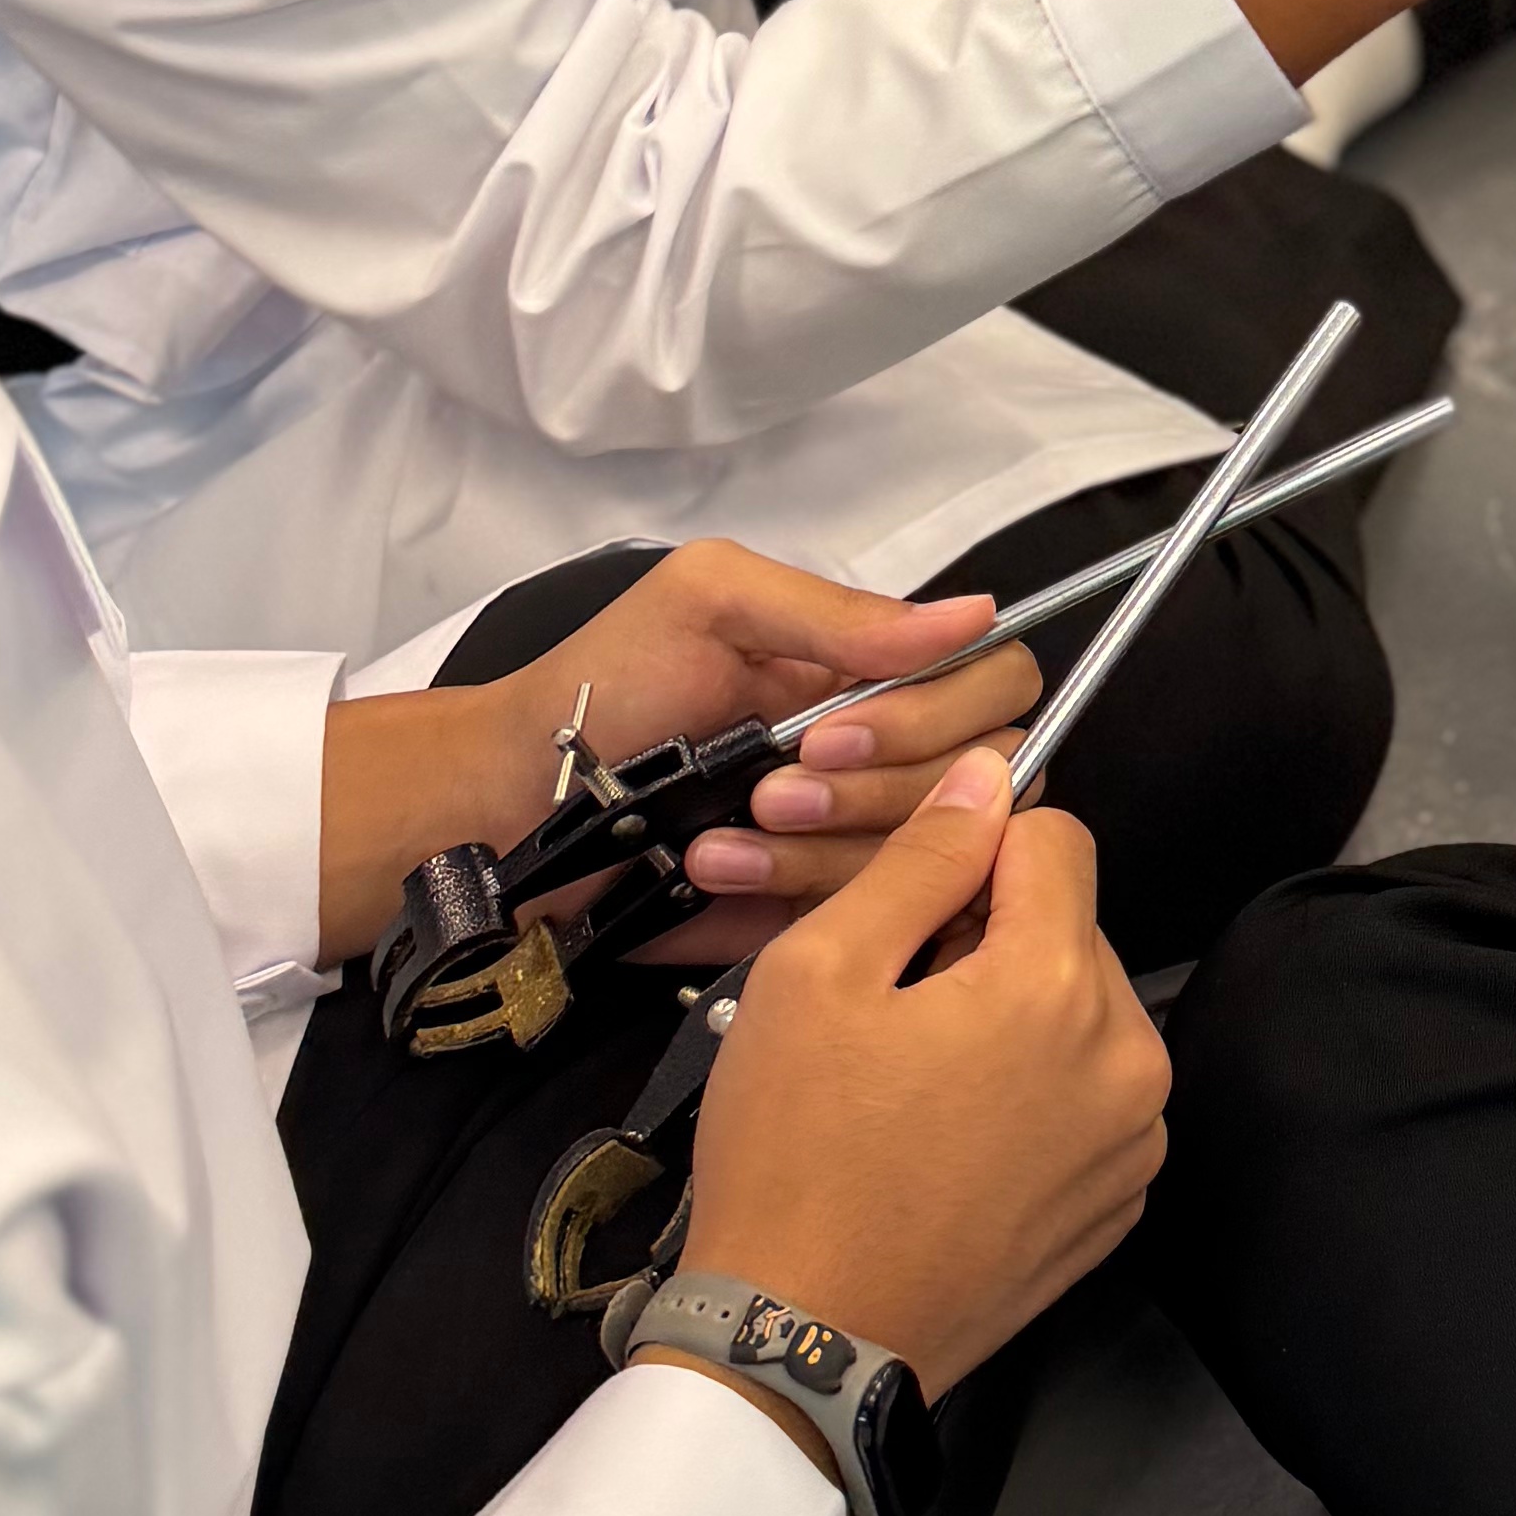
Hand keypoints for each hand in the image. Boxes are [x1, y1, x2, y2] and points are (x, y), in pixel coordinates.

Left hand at [311, 541, 1020, 967]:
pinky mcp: (826, 910)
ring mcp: (863, 837)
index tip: (838, 724)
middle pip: (983, 777)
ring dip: (817, 839)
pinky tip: (710, 864)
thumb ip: (840, 613)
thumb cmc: (608, 685)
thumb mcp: (713, 602)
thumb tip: (978, 615)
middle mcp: (892, 752)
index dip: (943, 711)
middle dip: (876, 782)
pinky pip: (865, 913)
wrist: (519, 801)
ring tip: (727, 824)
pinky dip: (782, 885)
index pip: (995, 684)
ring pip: (928, 854)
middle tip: (777, 782)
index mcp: (876, 671)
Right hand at [686, 752, 1169, 1392]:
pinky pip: (1089, 1105)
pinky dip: (1034, 1101)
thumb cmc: (795, 1152)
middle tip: (894, 1015)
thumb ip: (922, 859)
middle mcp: (1131, 1059)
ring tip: (916, 1088)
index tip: (909, 918)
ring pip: (1083, 1019)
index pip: (1057, 840)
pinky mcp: (1117, 1209)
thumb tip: (991, 775)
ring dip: (1015, 1023)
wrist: (802, 1338)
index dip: (974, 855)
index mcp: (1061, 987)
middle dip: (992, 944)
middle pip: (1073, 932)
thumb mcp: (820, 972)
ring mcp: (1134, 1145)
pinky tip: (950, 1146)